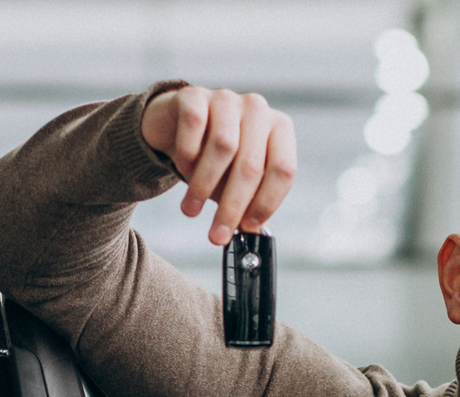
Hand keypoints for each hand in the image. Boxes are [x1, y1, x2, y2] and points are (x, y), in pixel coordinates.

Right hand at [141, 86, 296, 246]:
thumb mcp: (236, 183)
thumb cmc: (216, 160)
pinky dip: (187, 154)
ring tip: (191, 210)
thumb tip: (252, 238)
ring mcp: (227, 98)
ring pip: (223, 147)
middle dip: (232, 206)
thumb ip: (248, 206)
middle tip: (216, 235)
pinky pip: (194, 126)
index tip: (247, 228)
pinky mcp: (194, 94)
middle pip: (251, 165)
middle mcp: (258, 109)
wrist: (177, 126)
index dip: (266, 203)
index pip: (283, 170)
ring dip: (204, 186)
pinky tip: (182, 168)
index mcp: (279, 129)